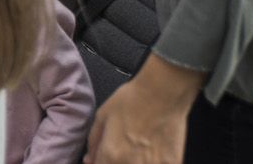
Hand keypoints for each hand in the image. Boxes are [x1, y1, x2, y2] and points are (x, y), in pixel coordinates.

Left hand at [85, 56, 200, 163]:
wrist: (162, 94)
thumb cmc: (132, 101)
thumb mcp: (102, 117)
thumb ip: (94, 143)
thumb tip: (89, 160)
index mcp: (111, 154)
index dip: (100, 162)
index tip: (104, 157)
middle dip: (115, 161)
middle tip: (123, 149)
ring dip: (134, 161)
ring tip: (139, 148)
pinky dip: (153, 161)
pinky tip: (153, 151)